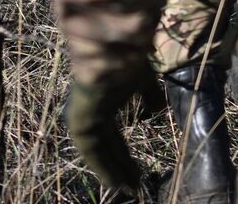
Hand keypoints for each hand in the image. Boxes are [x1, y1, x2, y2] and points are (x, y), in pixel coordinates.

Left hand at [66, 62, 147, 194]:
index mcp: (101, 105)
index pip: (113, 138)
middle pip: (106, 148)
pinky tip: (115, 182)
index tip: (136, 173)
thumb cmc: (127, 59)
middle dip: (120, 168)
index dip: (124, 156)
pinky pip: (92, 150)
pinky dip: (103, 167)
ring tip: (128, 189)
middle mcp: (90, 114)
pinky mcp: (80, 121)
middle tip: (133, 186)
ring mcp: (83, 118)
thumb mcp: (143, 80)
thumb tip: (157, 110)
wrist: (114, 48)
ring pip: (98, 153)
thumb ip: (149, 96)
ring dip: (113, 172)